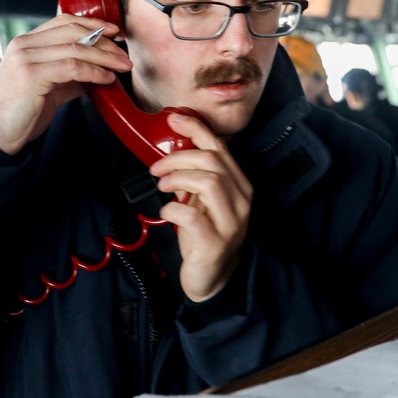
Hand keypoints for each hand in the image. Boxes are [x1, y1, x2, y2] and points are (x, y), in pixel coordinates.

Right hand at [0, 15, 131, 154]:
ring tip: (123, 67)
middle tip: (125, 54)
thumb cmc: (22, 110)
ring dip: (106, 57)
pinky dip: (94, 72)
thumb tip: (101, 71)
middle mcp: (24, 45)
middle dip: (105, 42)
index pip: (64, 21)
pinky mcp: (31, 75)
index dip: (93, 24)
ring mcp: (26, 58)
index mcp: (27, 43)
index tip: (115, 32)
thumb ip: (71, 75)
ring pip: (76, 48)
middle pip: (74, 32)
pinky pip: (72, 67)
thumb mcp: (50, 86)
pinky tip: (107, 79)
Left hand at [149, 112, 252, 301]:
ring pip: (208, 181)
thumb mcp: (203, 203)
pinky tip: (167, 212)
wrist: (214, 280)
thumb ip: (196, 179)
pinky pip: (192, 215)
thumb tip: (174, 155)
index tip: (174, 118)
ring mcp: (231, 222)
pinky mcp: (216, 242)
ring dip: (178, 178)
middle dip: (179, 157)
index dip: (196, 129)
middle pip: (213, 162)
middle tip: (156, 168)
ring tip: (162, 186)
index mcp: (240, 186)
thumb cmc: (206, 237)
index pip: (220, 148)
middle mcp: (242, 201)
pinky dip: (173, 208)